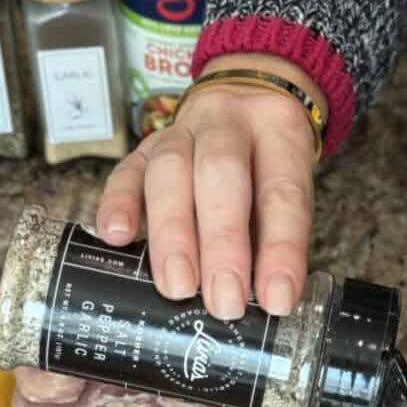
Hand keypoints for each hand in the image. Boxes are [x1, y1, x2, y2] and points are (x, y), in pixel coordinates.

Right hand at [96, 54, 324, 320]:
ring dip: (172, 235)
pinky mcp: (141, 149)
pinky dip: (119, 205)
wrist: (241, 101)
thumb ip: (274, 241)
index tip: (276, 301)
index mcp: (280, 134)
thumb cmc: (267, 169)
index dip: (280, 250)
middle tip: (223, 302)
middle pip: (220, 174)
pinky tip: (117, 237)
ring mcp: (180, 132)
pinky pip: (125, 172)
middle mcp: (228, 124)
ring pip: (169, 171)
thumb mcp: (288, 193)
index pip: (282, 193)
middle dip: (222, 245)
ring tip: (177, 288)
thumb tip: (265, 305)